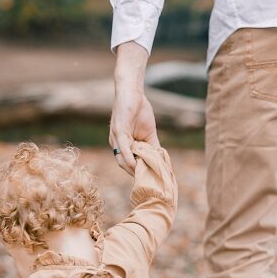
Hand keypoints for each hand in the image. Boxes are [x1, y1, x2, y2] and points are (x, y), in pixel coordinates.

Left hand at [111, 42, 159, 175]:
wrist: (132, 91)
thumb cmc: (139, 110)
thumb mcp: (149, 133)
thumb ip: (152, 147)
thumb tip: (161, 161)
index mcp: (123, 145)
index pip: (130, 164)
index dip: (140, 174)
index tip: (151, 182)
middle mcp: (116, 144)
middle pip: (125, 165)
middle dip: (137, 176)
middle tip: (149, 185)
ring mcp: (116, 138)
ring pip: (122, 159)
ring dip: (133, 170)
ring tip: (145, 179)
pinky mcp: (118, 130)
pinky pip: (122, 148)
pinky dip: (128, 157)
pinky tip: (135, 166)